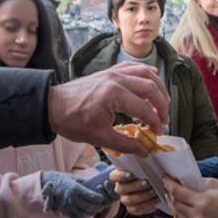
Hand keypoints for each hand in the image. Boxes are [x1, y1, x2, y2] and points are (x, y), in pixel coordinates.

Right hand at [40, 171, 115, 217]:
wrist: (46, 184)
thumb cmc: (61, 179)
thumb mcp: (73, 178)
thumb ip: (84, 183)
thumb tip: (95, 186)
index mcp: (75, 188)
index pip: (91, 196)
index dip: (99, 198)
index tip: (102, 198)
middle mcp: (71, 198)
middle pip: (89, 206)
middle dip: (97, 207)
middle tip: (101, 205)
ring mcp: (67, 206)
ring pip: (83, 213)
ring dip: (90, 213)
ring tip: (94, 210)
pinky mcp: (63, 211)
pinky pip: (75, 217)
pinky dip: (81, 216)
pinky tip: (85, 213)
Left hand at [48, 62, 169, 155]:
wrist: (52, 106)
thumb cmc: (73, 121)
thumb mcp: (100, 137)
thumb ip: (126, 144)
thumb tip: (145, 150)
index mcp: (114, 95)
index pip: (144, 108)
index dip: (155, 122)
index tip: (158, 133)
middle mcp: (116, 79)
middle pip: (150, 87)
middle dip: (162, 104)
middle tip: (164, 119)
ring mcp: (113, 72)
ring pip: (145, 73)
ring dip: (157, 86)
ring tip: (163, 102)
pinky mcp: (109, 71)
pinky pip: (133, 67)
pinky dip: (145, 72)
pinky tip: (151, 80)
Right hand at [110, 168, 158, 215]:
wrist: (154, 186)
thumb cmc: (147, 173)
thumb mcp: (144, 167)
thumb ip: (142, 165)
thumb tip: (146, 159)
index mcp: (118, 176)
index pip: (114, 176)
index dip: (121, 176)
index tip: (131, 175)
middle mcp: (119, 188)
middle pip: (122, 189)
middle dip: (136, 186)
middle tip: (147, 183)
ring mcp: (125, 199)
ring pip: (129, 200)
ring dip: (143, 196)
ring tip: (154, 192)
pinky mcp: (132, 209)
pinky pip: (137, 209)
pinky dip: (148, 205)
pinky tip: (156, 199)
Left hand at [163, 176, 217, 217]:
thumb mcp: (217, 184)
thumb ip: (197, 183)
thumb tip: (183, 182)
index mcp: (204, 201)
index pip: (177, 192)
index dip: (168, 184)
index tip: (166, 179)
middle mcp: (199, 217)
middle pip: (175, 204)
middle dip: (171, 195)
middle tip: (171, 190)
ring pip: (177, 217)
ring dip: (174, 208)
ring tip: (176, 201)